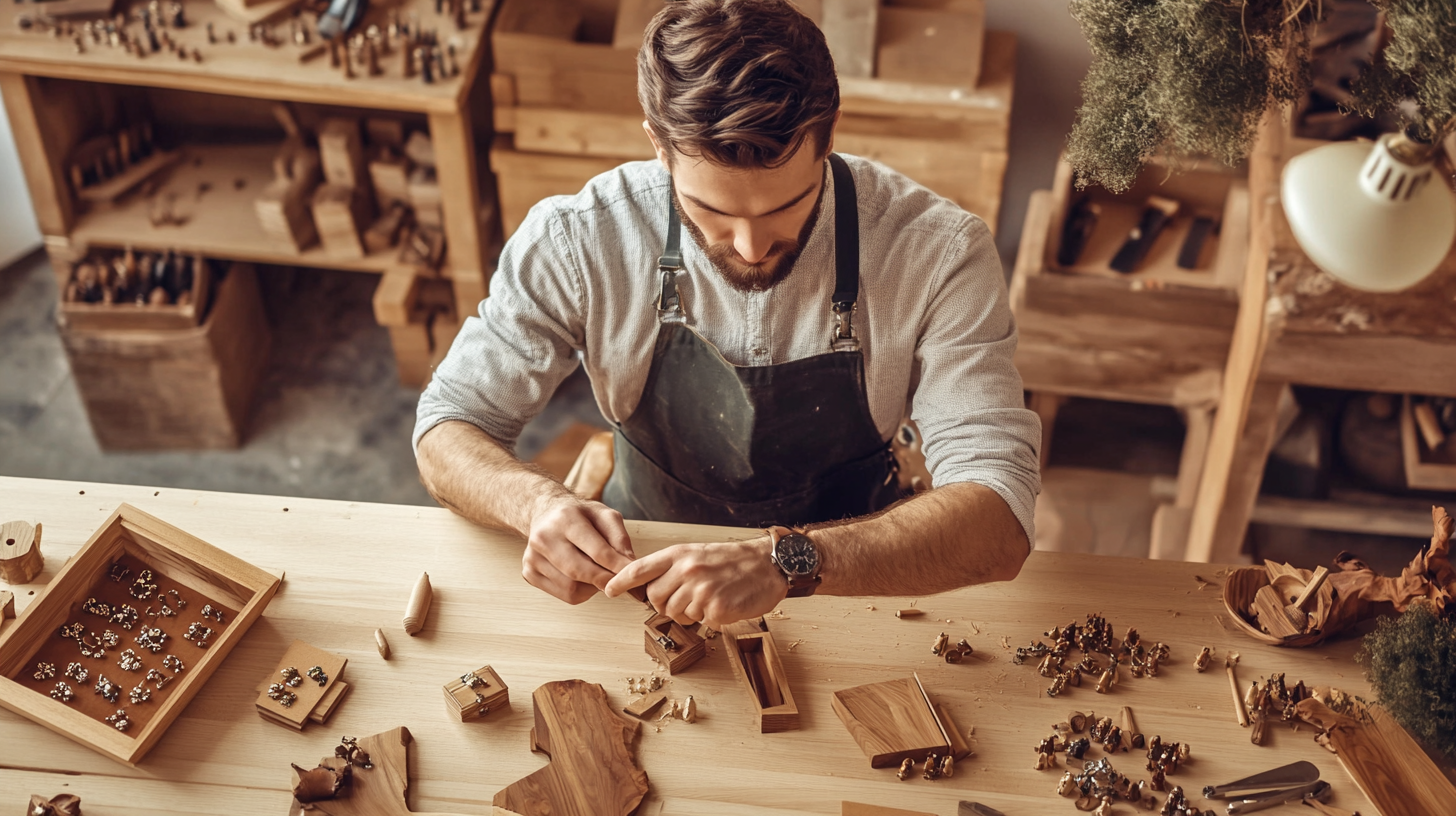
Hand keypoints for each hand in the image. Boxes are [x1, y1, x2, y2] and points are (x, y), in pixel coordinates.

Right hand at [522, 495, 633, 604]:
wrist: (544, 512)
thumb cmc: (579, 515)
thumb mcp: (605, 515)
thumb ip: (620, 539)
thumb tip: (631, 567)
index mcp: (565, 518)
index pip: (597, 551)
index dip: (618, 568)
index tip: (635, 579)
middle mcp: (544, 537)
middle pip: (580, 572)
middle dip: (606, 581)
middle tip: (621, 584)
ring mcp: (533, 557)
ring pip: (571, 588)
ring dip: (593, 587)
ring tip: (599, 574)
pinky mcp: (529, 573)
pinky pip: (563, 594)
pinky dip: (580, 591)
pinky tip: (583, 578)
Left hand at [603, 537, 787, 627]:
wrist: (767, 564)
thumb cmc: (731, 561)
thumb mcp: (697, 555)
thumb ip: (673, 569)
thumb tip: (649, 590)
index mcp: (680, 555)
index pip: (641, 568)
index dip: (621, 581)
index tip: (609, 590)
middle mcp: (687, 571)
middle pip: (655, 599)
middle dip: (667, 604)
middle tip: (689, 597)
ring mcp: (701, 590)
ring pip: (676, 615)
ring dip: (690, 613)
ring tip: (710, 597)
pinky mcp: (716, 608)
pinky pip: (700, 623)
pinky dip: (710, 618)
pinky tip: (723, 604)